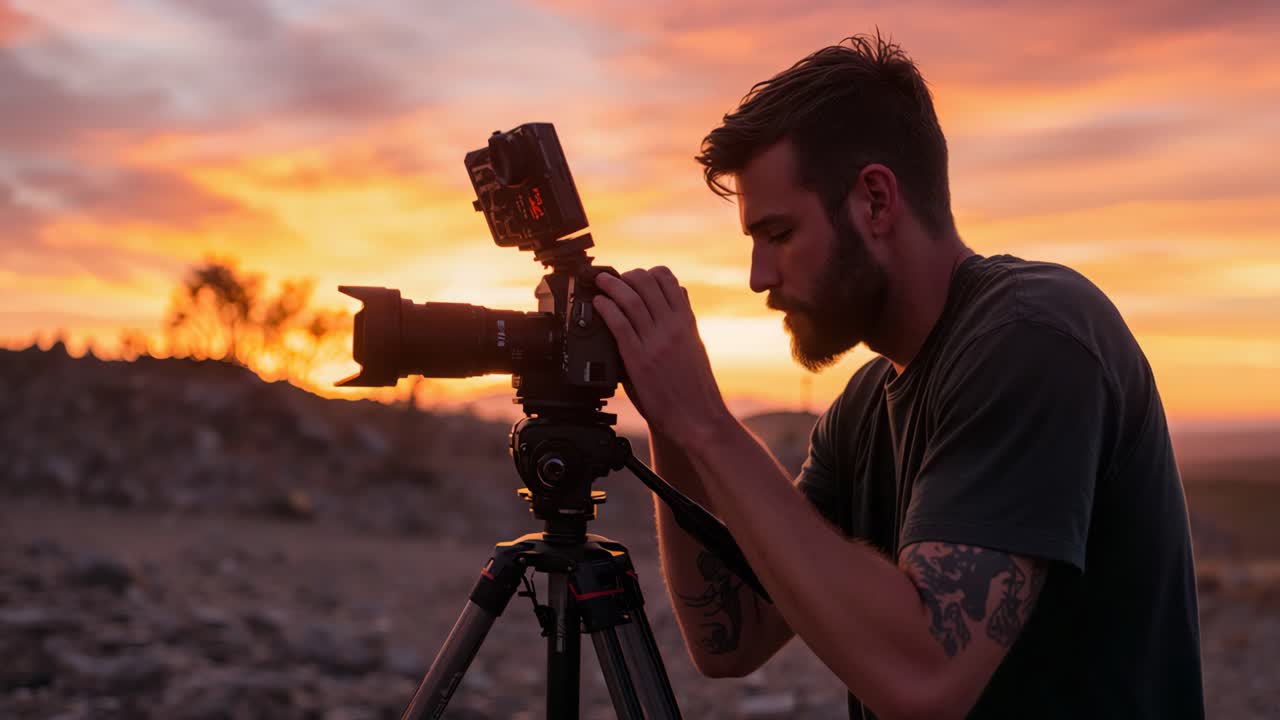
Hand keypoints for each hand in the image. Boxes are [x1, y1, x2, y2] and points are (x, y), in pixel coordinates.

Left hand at [592, 267, 729, 444]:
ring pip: (630, 299)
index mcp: (686, 322)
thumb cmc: (694, 387)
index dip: (648, 272)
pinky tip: (599, 304)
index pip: (668, 280)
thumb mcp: (694, 345)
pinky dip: (606, 308)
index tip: (635, 275)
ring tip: (600, 282)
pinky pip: (620, 324)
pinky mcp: (639, 360)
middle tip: (612, 277)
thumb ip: (683, 319)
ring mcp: (655, 342)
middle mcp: (671, 327)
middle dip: (626, 275)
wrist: (697, 418)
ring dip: (611, 285)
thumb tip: (678, 294)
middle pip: (646, 283)